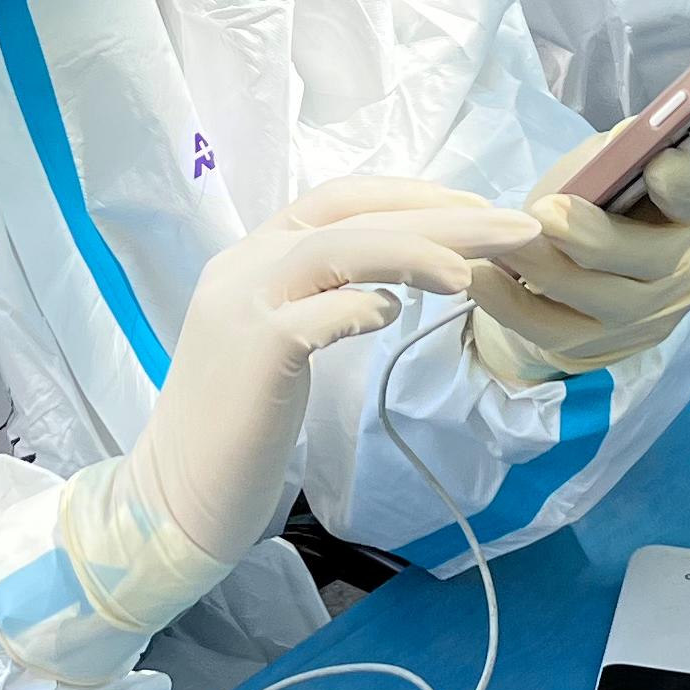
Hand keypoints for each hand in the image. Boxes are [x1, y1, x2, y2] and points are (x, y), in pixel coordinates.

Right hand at [45, 180, 540, 649]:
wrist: (173, 494)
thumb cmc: (238, 425)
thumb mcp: (279, 342)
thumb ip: (323, 298)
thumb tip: (395, 284)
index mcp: (252, 257)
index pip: (338, 200)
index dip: (412, 195)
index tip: (477, 207)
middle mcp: (243, 266)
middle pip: (352, 218)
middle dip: (441, 215)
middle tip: (516, 226)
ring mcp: (242, 306)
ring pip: (336, 249)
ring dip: (415, 250)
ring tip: (474, 268)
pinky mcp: (250, 354)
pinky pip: (314, 315)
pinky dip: (360, 306)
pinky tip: (396, 314)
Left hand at [467, 146, 689, 386]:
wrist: (571, 277)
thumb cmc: (592, 206)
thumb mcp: (603, 171)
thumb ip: (610, 158)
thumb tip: (618, 145)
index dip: (678, 180)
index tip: (654, 164)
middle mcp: (683, 268)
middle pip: (645, 258)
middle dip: (590, 236)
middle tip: (542, 213)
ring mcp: (646, 317)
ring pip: (595, 297)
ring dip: (539, 266)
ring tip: (499, 241)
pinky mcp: (602, 347)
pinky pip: (553, 328)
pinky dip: (510, 302)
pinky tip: (480, 277)